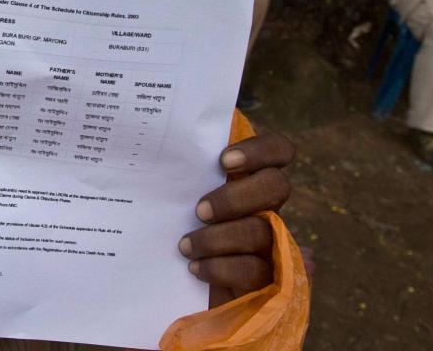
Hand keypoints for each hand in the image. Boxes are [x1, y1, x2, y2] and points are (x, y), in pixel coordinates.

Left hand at [178, 133, 293, 304]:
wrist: (172, 286)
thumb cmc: (174, 229)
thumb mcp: (177, 199)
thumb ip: (182, 175)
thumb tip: (155, 147)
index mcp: (249, 180)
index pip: (277, 151)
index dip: (260, 150)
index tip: (223, 161)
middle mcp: (266, 207)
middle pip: (277, 186)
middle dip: (235, 197)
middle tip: (199, 211)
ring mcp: (272, 243)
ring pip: (261, 230)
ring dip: (218, 238)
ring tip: (185, 246)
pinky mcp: (268, 279)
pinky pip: (254, 270)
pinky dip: (221, 268)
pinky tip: (195, 268)